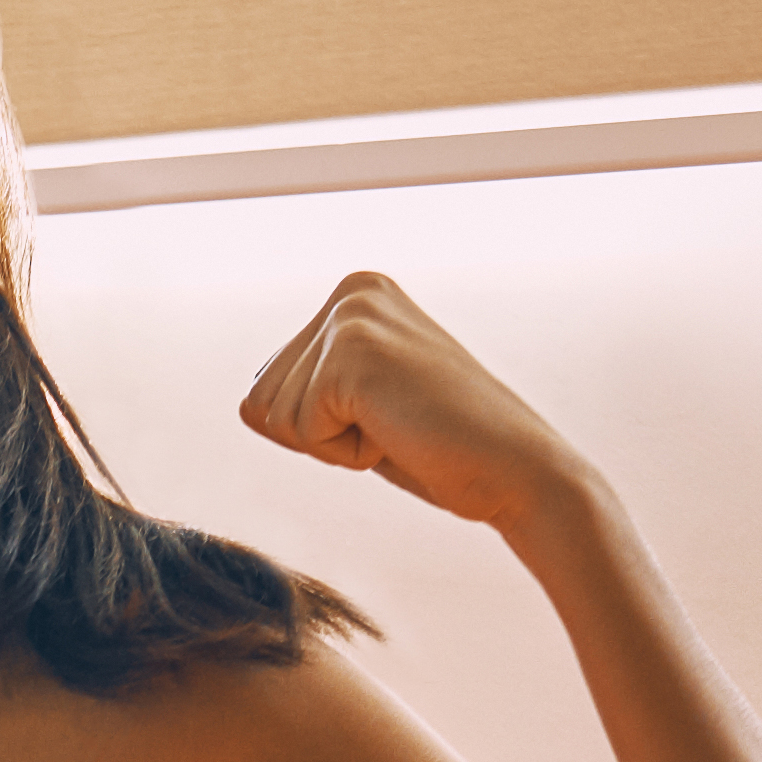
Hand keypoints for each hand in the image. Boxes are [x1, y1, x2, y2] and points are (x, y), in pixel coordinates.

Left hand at [240, 272, 601, 541]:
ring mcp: (352, 317)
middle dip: (321, 434)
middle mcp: (353, 291)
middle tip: (396, 425)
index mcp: (357, 294)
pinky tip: (400, 433)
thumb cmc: (444, 448)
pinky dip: (345, 454)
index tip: (390, 416)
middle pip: (264, 397)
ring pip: (278, 418)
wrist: (515, 471)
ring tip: (402, 426)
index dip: (322, 425)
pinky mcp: (352, 353)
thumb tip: (246, 406)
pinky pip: (302, 432)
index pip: (272, 383)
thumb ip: (303, 401)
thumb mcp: (358, 414)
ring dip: (335, 444)